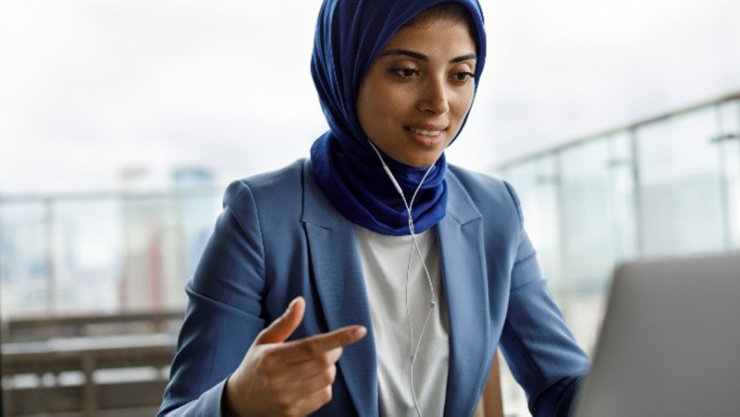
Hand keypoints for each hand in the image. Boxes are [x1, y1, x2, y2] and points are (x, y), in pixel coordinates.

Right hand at [223, 297, 366, 416]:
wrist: (239, 403)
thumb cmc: (255, 366)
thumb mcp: (264, 341)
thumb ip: (285, 323)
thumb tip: (300, 301)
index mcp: (272, 357)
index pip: (312, 345)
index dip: (339, 338)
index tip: (360, 330)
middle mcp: (279, 380)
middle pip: (324, 363)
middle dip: (334, 351)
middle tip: (328, 348)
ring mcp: (287, 400)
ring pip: (327, 379)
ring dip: (329, 369)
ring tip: (315, 366)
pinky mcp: (293, 415)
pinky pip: (324, 396)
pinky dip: (325, 386)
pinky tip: (310, 383)